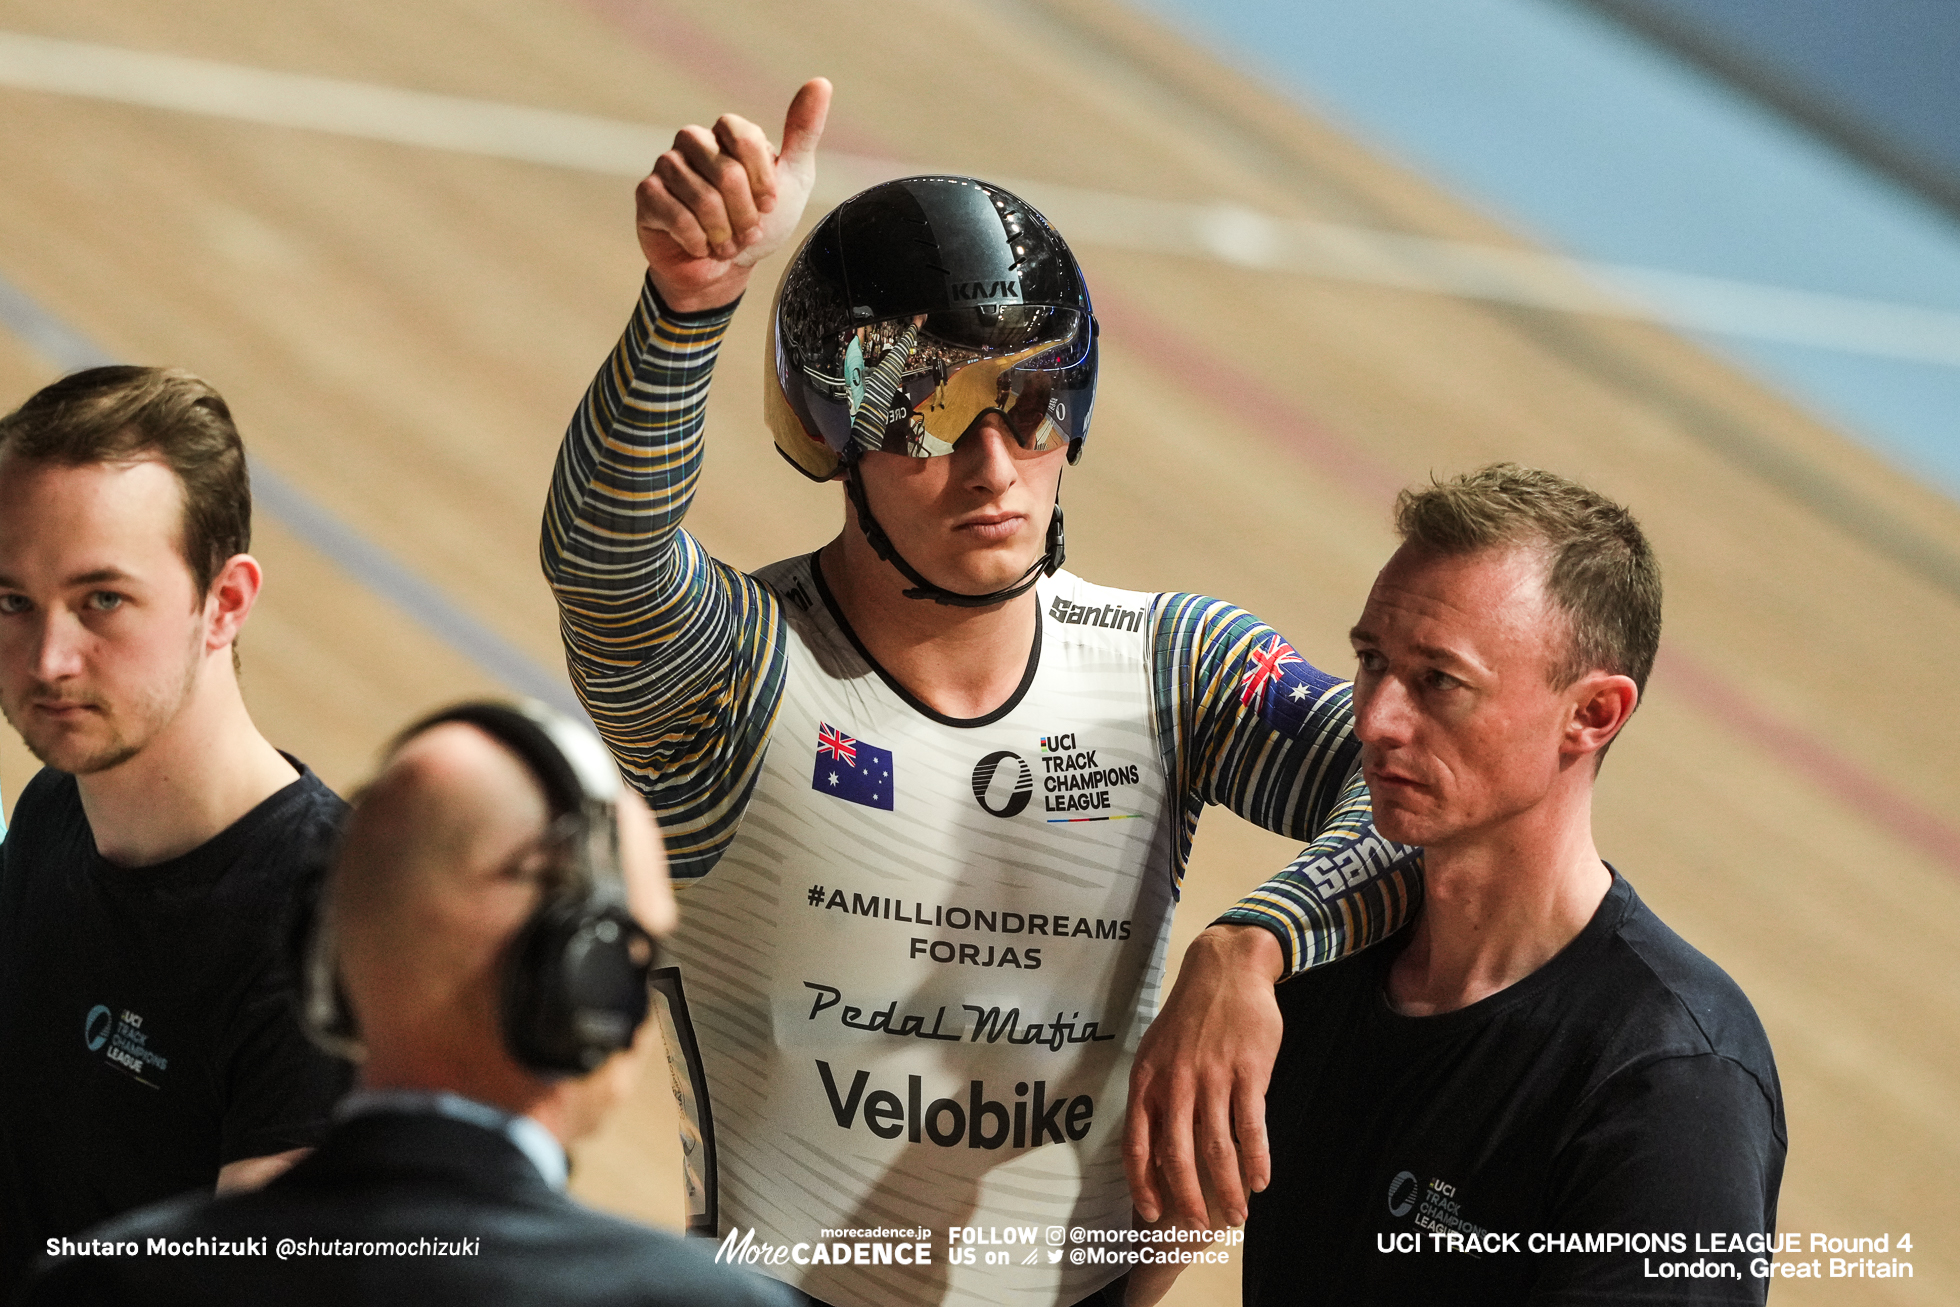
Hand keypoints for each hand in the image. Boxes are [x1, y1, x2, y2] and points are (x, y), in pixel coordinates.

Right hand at [635, 77, 830, 311]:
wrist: (724, 270)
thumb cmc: (759, 223)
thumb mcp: (793, 180)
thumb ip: (804, 133)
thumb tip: (820, 83)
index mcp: (727, 132)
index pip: (744, 138)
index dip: (761, 180)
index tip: (769, 206)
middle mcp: (694, 140)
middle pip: (726, 172)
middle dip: (745, 215)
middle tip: (749, 234)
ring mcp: (667, 165)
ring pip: (702, 198)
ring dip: (724, 233)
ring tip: (727, 245)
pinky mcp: (647, 194)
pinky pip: (676, 215)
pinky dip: (698, 240)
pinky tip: (701, 246)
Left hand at [1123, 924, 1284, 1226]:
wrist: (1226, 970)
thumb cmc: (1190, 1016)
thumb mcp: (1157, 1052)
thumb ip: (1156, 1097)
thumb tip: (1155, 1148)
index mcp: (1148, 1080)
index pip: (1137, 1144)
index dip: (1143, 1184)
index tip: (1152, 1213)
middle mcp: (1176, 1083)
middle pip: (1178, 1155)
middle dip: (1190, 1198)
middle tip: (1201, 1225)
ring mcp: (1212, 1077)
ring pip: (1218, 1148)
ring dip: (1228, 1188)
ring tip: (1237, 1215)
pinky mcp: (1247, 1072)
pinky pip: (1251, 1126)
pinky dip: (1257, 1158)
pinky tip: (1261, 1180)